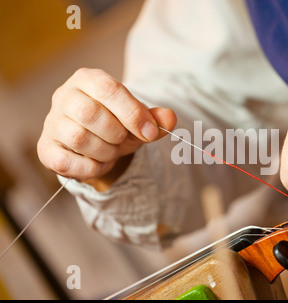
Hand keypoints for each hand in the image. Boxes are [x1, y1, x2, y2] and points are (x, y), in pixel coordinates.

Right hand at [37, 68, 176, 188]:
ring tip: (112, 151)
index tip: (150, 133)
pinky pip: (66, 163)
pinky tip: (98, 163)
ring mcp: (52, 122)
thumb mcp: (138, 119)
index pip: (109, 89)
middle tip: (123, 140)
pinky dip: (91, 168)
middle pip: (90, 113)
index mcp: (89, 79)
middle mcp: (64, 96)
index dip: (133, 113)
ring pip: (79, 138)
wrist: (95, 144)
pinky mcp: (45, 148)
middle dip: (117, 134)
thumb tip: (170, 118)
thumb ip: (155, 118)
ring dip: (106, 152)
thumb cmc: (116, 124)